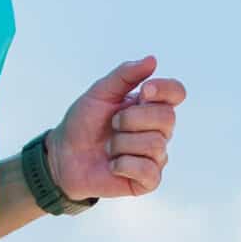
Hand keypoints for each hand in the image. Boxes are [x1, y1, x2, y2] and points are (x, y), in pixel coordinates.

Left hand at [48, 54, 184, 202]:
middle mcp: (158, 130)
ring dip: (121, 144)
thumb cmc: (84, 123)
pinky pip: (148, 170)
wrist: (63, 156)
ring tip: (109, 147)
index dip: (165, 90)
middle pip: (167, 118)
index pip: (177, 92)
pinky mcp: (148, 180)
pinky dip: (124, 165)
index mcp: (150, 106)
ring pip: (155, 144)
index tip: (143, 91)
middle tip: (113, 124)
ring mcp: (155, 156)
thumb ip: (125, 75)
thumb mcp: (100, 92)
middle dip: (132, 119)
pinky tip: (113, 165)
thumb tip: (152, 60)